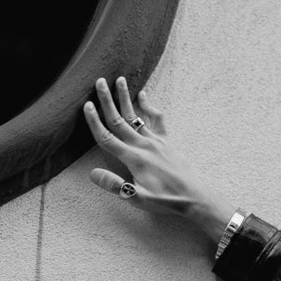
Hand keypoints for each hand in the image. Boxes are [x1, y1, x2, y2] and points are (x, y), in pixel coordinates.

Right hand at [83, 76, 235, 244]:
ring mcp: (156, 141)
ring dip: (126, 98)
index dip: (94, 122)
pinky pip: (158, 120)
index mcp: (133, 158)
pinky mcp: (167, 141)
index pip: (107, 137)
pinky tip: (143, 96)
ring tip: (119, 80)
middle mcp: (143, 145)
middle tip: (99, 81)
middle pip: (119, 120)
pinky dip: (150, 107)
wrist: (193, 196)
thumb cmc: (165, 200)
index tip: (86, 105)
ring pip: (136, 116)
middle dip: (107, 100)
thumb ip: (115, 185)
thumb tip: (93, 173)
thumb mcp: (138, 198)